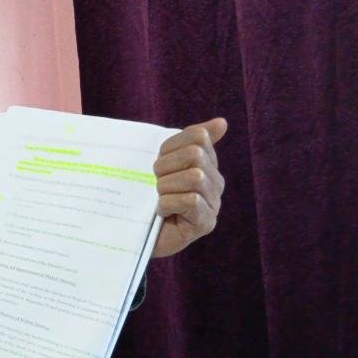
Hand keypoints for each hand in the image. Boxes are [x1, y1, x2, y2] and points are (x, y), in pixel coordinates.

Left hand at [151, 118, 226, 257]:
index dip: (170, 147)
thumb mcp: (162, 164)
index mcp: (207, 163)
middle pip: (196, 154)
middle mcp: (215, 182)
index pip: (197, 136)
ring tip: (158, 199)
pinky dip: (167, 204)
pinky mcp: (206, 223)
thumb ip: (187, 140)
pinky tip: (161, 212)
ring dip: (166, 187)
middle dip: (165, 167)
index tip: (158, 163)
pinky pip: (190, 200)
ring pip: (194, 176)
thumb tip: (222, 123)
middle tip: (155, 184)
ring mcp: (213, 204)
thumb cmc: (148, 196)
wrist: (135, 234)